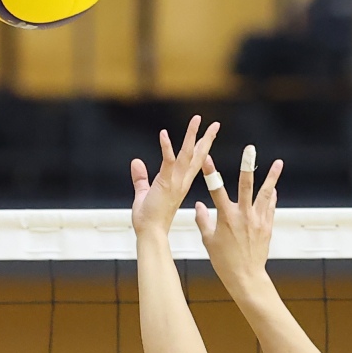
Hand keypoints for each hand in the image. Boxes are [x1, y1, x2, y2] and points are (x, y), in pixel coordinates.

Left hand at [130, 116, 218, 239]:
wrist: (151, 233)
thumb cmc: (150, 219)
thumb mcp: (144, 193)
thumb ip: (141, 177)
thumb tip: (136, 162)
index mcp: (180, 183)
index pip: (194, 162)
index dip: (202, 147)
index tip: (209, 135)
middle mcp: (182, 181)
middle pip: (198, 155)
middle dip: (207, 138)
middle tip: (215, 124)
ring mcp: (175, 182)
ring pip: (187, 154)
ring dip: (192, 135)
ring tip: (197, 119)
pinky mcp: (165, 183)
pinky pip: (168, 161)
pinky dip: (166, 147)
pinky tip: (164, 134)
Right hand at [198, 141, 283, 290]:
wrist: (246, 277)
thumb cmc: (224, 261)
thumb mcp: (208, 241)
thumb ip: (203, 220)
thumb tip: (198, 205)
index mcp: (226, 217)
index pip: (215, 189)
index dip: (210, 172)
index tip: (206, 157)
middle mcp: (243, 215)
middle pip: (246, 185)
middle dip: (247, 166)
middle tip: (250, 150)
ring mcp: (257, 220)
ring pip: (265, 194)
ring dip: (272, 177)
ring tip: (278, 163)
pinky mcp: (267, 227)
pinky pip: (271, 208)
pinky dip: (272, 197)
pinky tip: (274, 189)